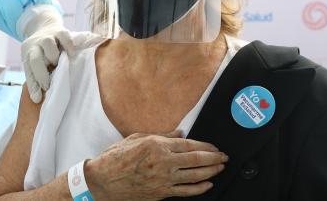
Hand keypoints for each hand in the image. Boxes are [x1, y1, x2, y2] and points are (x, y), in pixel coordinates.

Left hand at [19, 5, 76, 102]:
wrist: (43, 25)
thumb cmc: (40, 51)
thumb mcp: (34, 62)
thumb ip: (36, 78)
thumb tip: (37, 99)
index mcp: (28, 54)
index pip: (29, 71)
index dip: (34, 85)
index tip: (38, 98)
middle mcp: (36, 45)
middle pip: (36, 58)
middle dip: (42, 74)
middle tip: (49, 85)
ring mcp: (48, 37)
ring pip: (48, 44)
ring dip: (53, 56)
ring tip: (59, 65)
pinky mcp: (60, 31)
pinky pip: (64, 36)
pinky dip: (69, 45)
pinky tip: (72, 54)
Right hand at [83, 130, 226, 200]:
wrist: (102, 181)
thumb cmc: (116, 158)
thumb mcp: (136, 138)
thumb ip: (161, 135)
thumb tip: (180, 133)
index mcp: (157, 145)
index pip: (189, 144)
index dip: (206, 146)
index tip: (214, 146)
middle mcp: (163, 162)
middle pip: (197, 160)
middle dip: (214, 158)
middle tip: (224, 156)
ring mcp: (163, 179)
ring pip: (195, 176)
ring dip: (211, 171)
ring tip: (220, 168)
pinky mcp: (161, 193)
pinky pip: (186, 191)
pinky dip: (199, 188)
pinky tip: (207, 184)